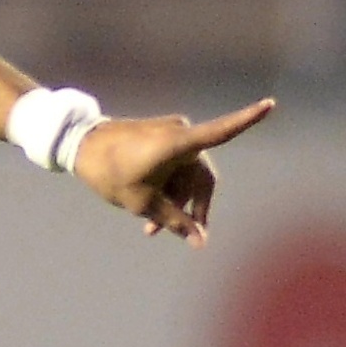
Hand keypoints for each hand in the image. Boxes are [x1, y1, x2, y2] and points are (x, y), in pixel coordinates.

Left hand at [71, 97, 274, 246]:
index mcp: (179, 142)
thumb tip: (201, 242)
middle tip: (175, 234)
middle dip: (190, 206)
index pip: (222, 131)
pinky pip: (174, 165)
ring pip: (186, 174)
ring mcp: (170, 134)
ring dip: (174, 200)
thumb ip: (175, 221)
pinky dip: (167, 186)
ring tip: (150, 228)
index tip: (270, 104)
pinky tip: (148, 212)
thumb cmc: (110, 171)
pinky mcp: (160, 138)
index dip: (247, 120)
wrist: (76, 146)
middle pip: (201, 175)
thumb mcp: (143, 202)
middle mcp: (180, 132)